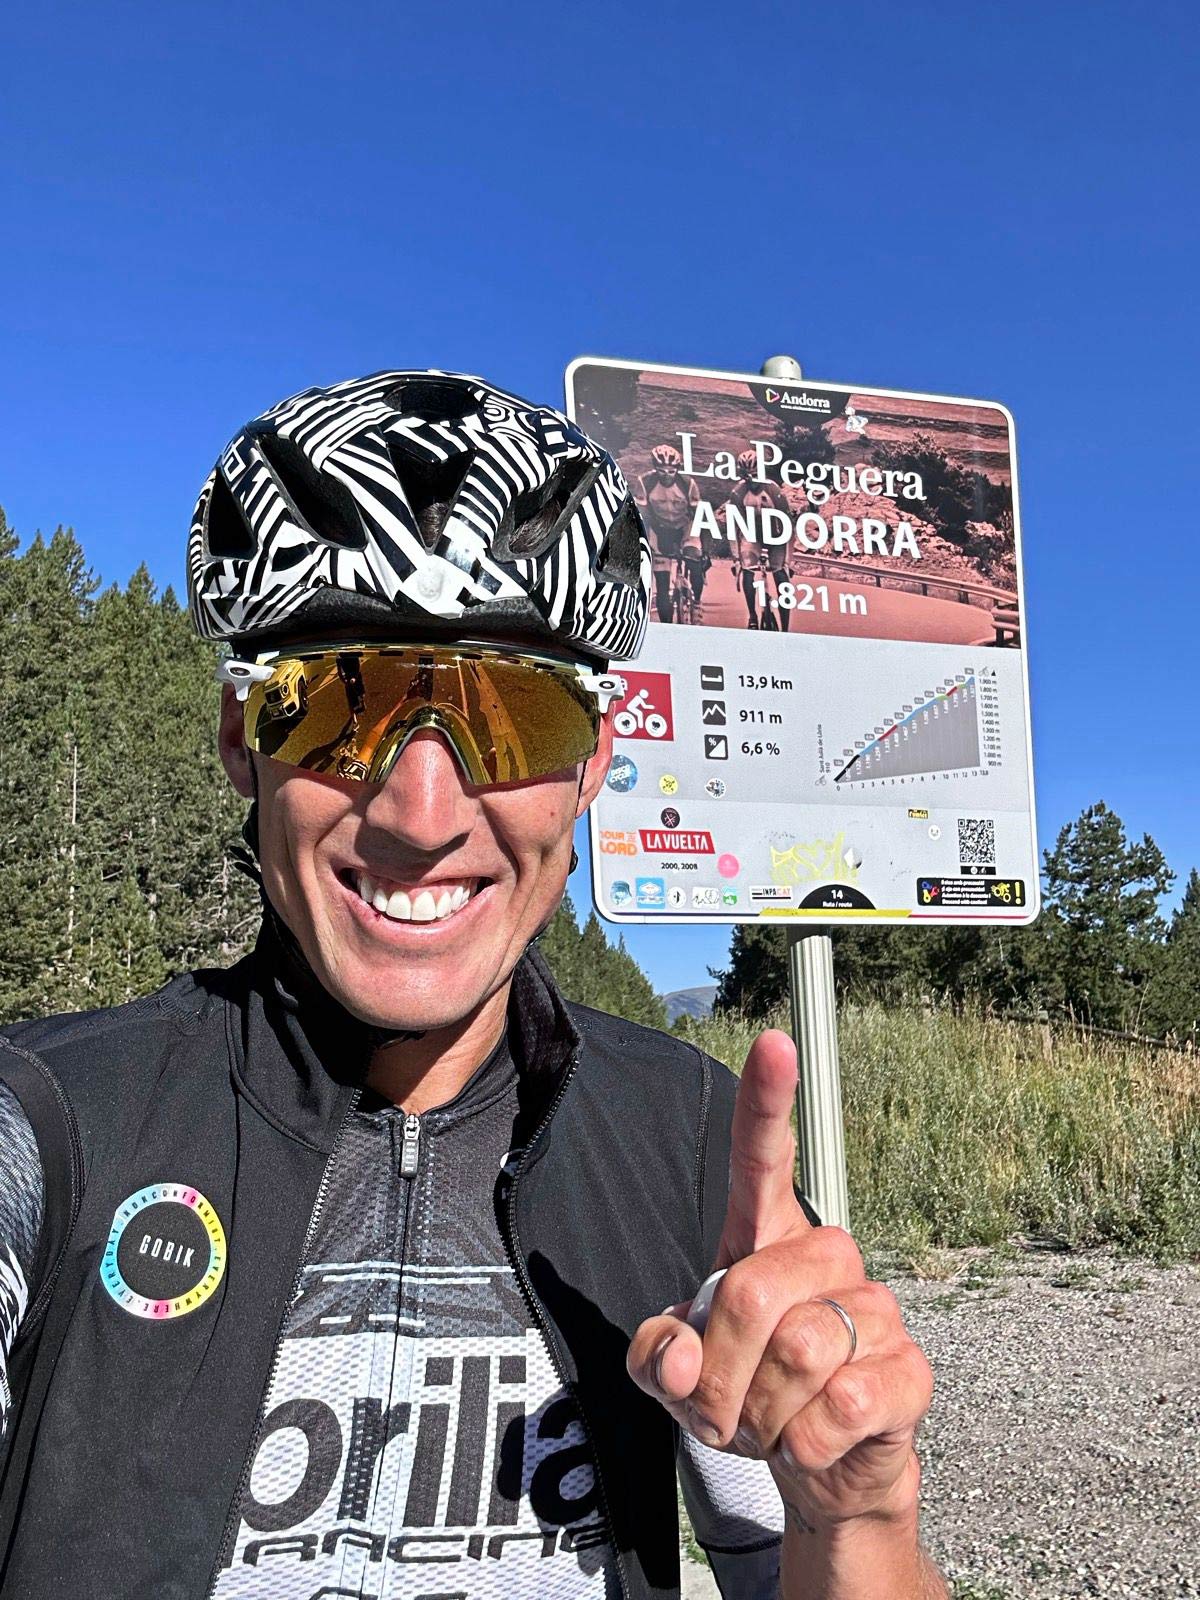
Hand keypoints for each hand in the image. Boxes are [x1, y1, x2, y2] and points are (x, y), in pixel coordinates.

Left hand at [626, 1031, 933, 1531]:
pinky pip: (843, 1404)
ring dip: (760, 1414)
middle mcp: (826, 1258)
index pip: (762, 1159)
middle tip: (724, 1407)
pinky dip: (807, 1443)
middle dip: (718, 1372)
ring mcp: (874, 1311)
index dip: (767, 1103)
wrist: (818, 1469)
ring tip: (771, 1423)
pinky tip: (813, 1441)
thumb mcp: (675, 1375)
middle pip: (754, 1293)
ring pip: (798, 1352)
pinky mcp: (908, 1372)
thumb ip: (653, 1355)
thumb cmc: (746, 1395)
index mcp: (764, 1239)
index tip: (774, 1045)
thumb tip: (675, 1356)